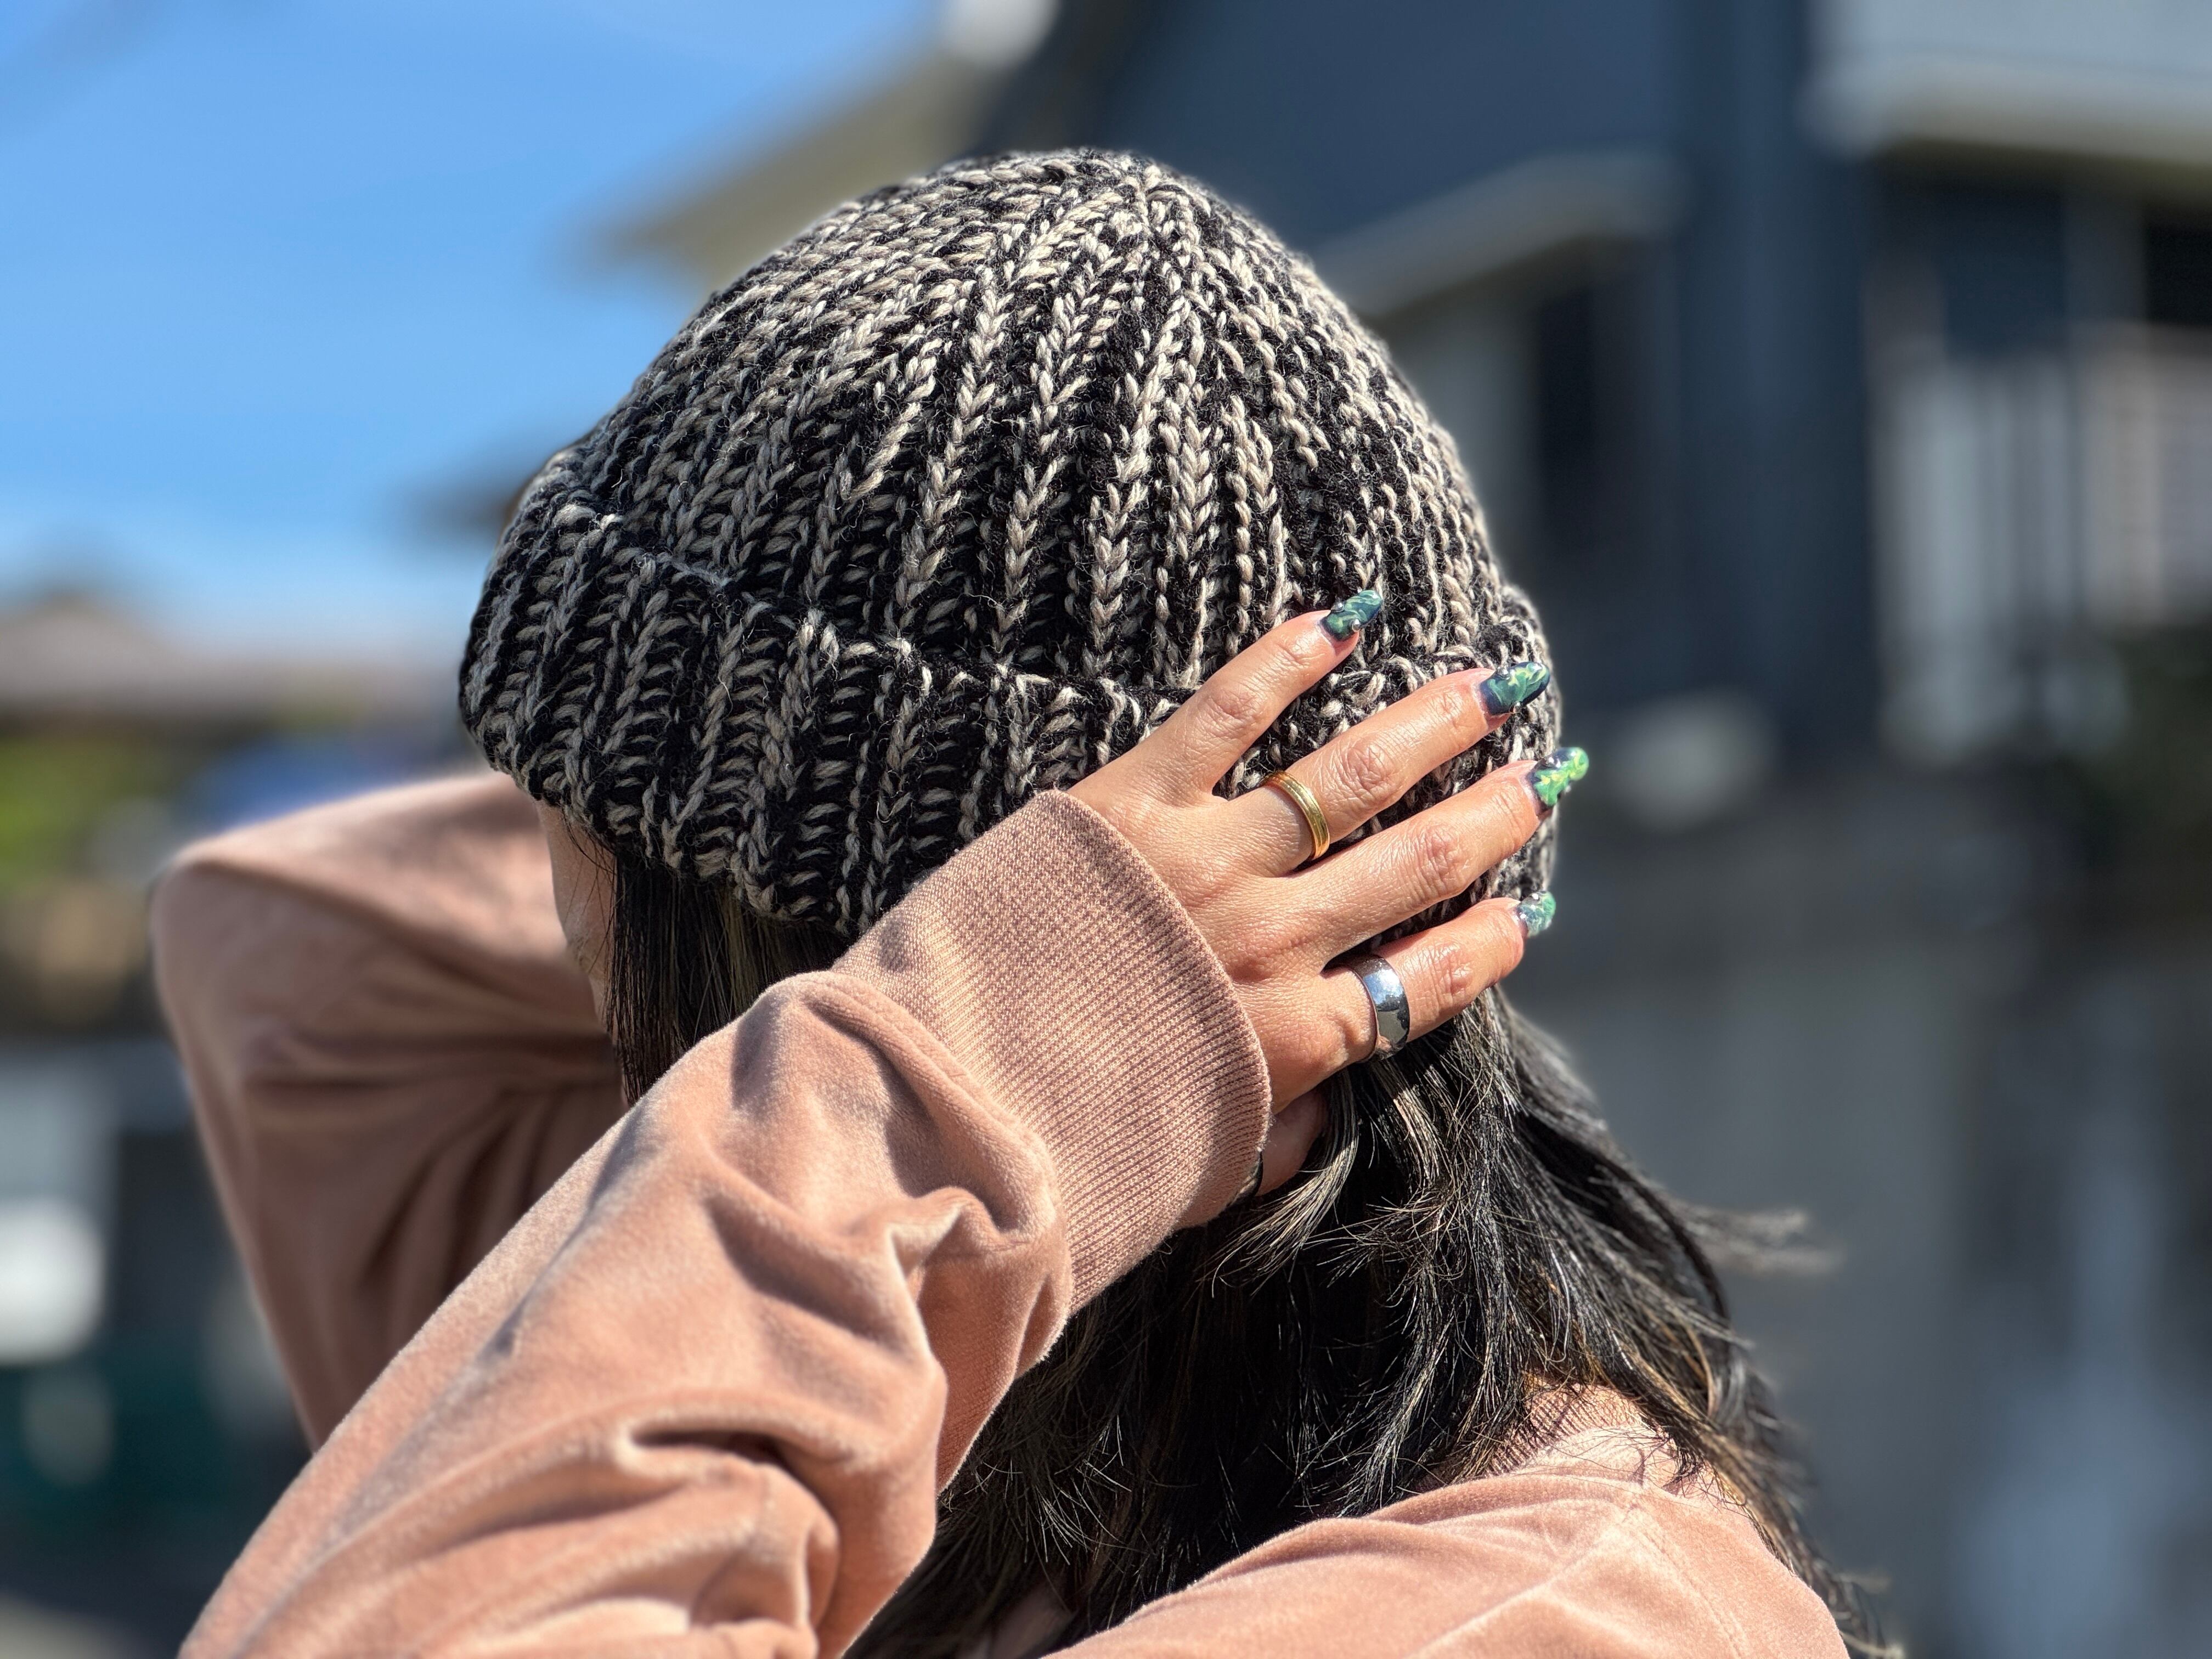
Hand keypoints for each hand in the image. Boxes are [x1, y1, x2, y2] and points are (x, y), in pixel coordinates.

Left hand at [1069, 599, 1567, 1194]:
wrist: (945, 1097)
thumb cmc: (1067, 1145)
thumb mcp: (1199, 1167)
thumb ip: (1279, 1135)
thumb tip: (1333, 1108)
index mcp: (1291, 1037)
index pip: (1425, 978)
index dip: (1489, 942)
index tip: (1529, 910)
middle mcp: (1268, 942)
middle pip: (1413, 865)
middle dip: (1492, 818)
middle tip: (1547, 775)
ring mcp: (1202, 863)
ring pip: (1348, 777)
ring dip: (1429, 724)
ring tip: (1488, 684)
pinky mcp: (1127, 801)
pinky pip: (1225, 714)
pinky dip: (1287, 661)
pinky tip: (1344, 620)